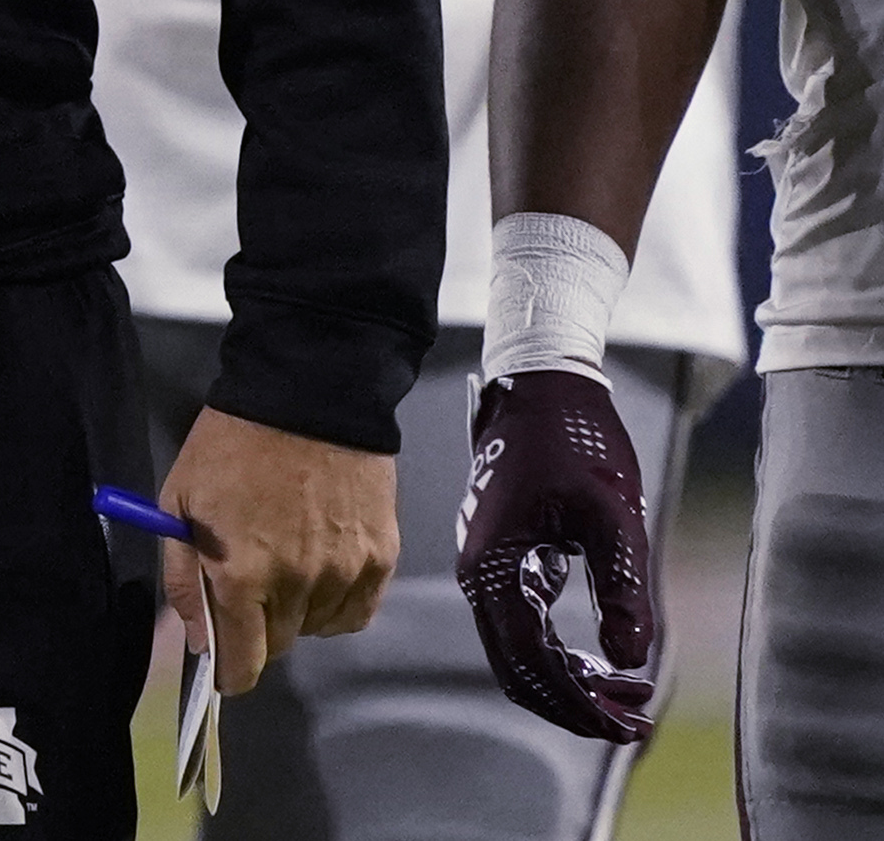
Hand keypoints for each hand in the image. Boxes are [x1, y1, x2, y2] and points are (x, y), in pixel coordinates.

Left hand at [158, 406, 397, 692]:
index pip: (244, 661)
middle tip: (248, 586)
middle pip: (281, 644)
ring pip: (319, 628)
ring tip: (286, 562)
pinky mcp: (381, 558)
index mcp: (242, 575)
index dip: (231, 673)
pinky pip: (358, 610)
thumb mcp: (179, 502)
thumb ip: (185, 577)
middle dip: (259, 629)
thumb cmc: (231, 446)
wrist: (306, 394)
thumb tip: (198, 639)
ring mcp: (345, 573)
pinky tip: (322, 569)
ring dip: (300, 612)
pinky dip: (338, 603)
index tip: (225, 670)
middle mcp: (298, 585)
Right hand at [455, 370, 659, 741]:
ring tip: (632, 694)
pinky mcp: (505, 559)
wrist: (542, 389)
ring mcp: (489, 568)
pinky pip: (525, 625)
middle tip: (635, 722)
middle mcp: (481, 576)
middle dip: (576, 704)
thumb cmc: (576, 444)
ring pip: (521, 651)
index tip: (628, 726)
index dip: (578, 704)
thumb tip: (628, 659)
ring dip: (573, 681)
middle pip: (518, 669)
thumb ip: (622, 590)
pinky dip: (563, 652)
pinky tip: (607, 657)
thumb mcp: (612, 518)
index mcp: (495, 569)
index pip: (530, 663)